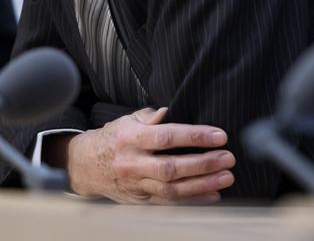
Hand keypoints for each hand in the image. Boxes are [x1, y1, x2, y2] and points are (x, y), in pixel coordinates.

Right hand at [64, 107, 235, 203]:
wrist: (85, 166)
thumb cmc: (112, 139)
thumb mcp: (126, 121)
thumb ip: (149, 117)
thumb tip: (170, 110)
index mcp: (130, 138)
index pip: (166, 137)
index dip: (194, 136)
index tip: (218, 136)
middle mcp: (133, 163)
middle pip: (171, 167)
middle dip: (203, 164)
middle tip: (228, 158)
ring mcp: (136, 184)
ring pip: (172, 188)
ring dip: (202, 184)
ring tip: (226, 177)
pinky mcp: (141, 199)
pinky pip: (169, 202)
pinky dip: (193, 199)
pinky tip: (213, 194)